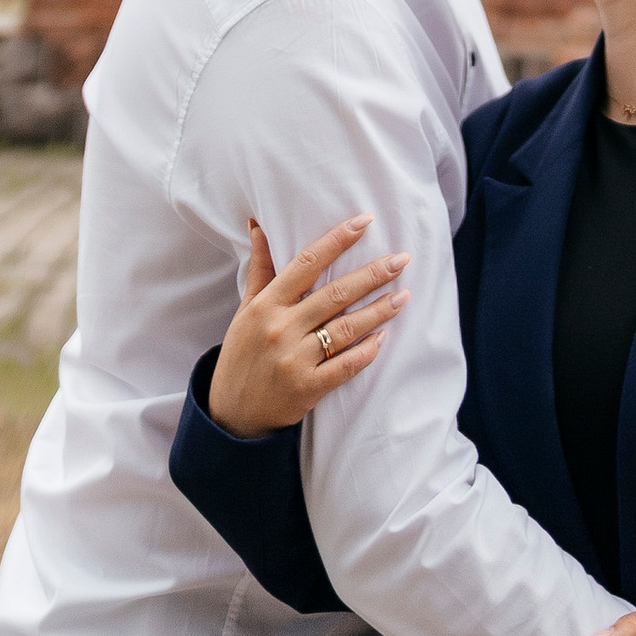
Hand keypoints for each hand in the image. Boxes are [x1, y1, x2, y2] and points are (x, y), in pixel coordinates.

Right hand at [206, 216, 409, 435]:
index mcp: (267, 305)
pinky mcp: (307, 388)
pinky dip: (367, 352)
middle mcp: (281, 328)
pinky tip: (384, 338)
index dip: (338, 240)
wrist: (232, 413)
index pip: (307, 263)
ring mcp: (294, 359)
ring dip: (379, 311)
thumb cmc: (242, 354)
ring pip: (346, 328)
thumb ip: (260, 269)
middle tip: (402, 259)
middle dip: (372, 274)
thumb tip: (259, 225)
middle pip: (335, 294)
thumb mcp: (246, 309)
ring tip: (404, 295)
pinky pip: (345, 366)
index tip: (366, 222)